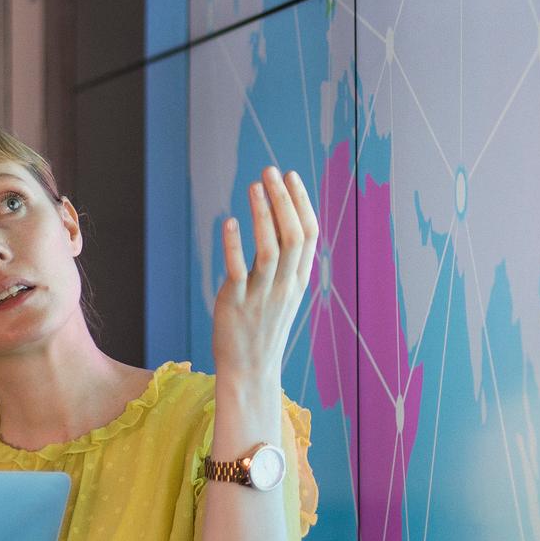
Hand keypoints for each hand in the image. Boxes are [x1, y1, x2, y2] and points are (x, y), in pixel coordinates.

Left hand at [212, 166, 318, 398]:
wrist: (250, 369)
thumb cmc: (264, 326)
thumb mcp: (282, 292)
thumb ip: (284, 260)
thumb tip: (279, 219)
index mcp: (299, 280)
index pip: (310, 235)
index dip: (301, 203)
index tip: (290, 176)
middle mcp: (285, 285)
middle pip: (293, 236)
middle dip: (283, 200)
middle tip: (271, 171)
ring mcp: (262, 295)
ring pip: (270, 249)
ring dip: (263, 214)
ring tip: (254, 186)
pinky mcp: (236, 303)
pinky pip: (238, 270)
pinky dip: (234, 245)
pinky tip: (229, 221)